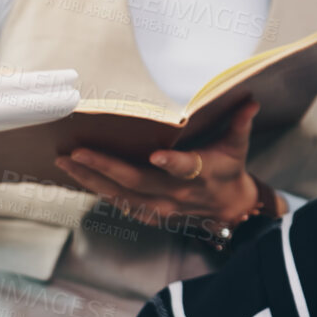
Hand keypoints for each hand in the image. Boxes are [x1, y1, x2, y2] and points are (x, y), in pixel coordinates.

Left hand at [54, 101, 285, 228]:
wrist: (229, 209)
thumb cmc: (229, 169)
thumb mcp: (238, 146)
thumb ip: (240, 124)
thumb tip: (251, 101)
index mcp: (201, 174)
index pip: (186, 169)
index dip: (172, 164)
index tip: (155, 155)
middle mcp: (178, 194)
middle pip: (138, 182)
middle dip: (105, 167)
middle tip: (76, 152)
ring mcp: (162, 208)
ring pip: (122, 196)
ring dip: (91, 180)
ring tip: (65, 162)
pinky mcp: (151, 215)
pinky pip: (120, 203)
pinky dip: (98, 189)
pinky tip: (77, 175)